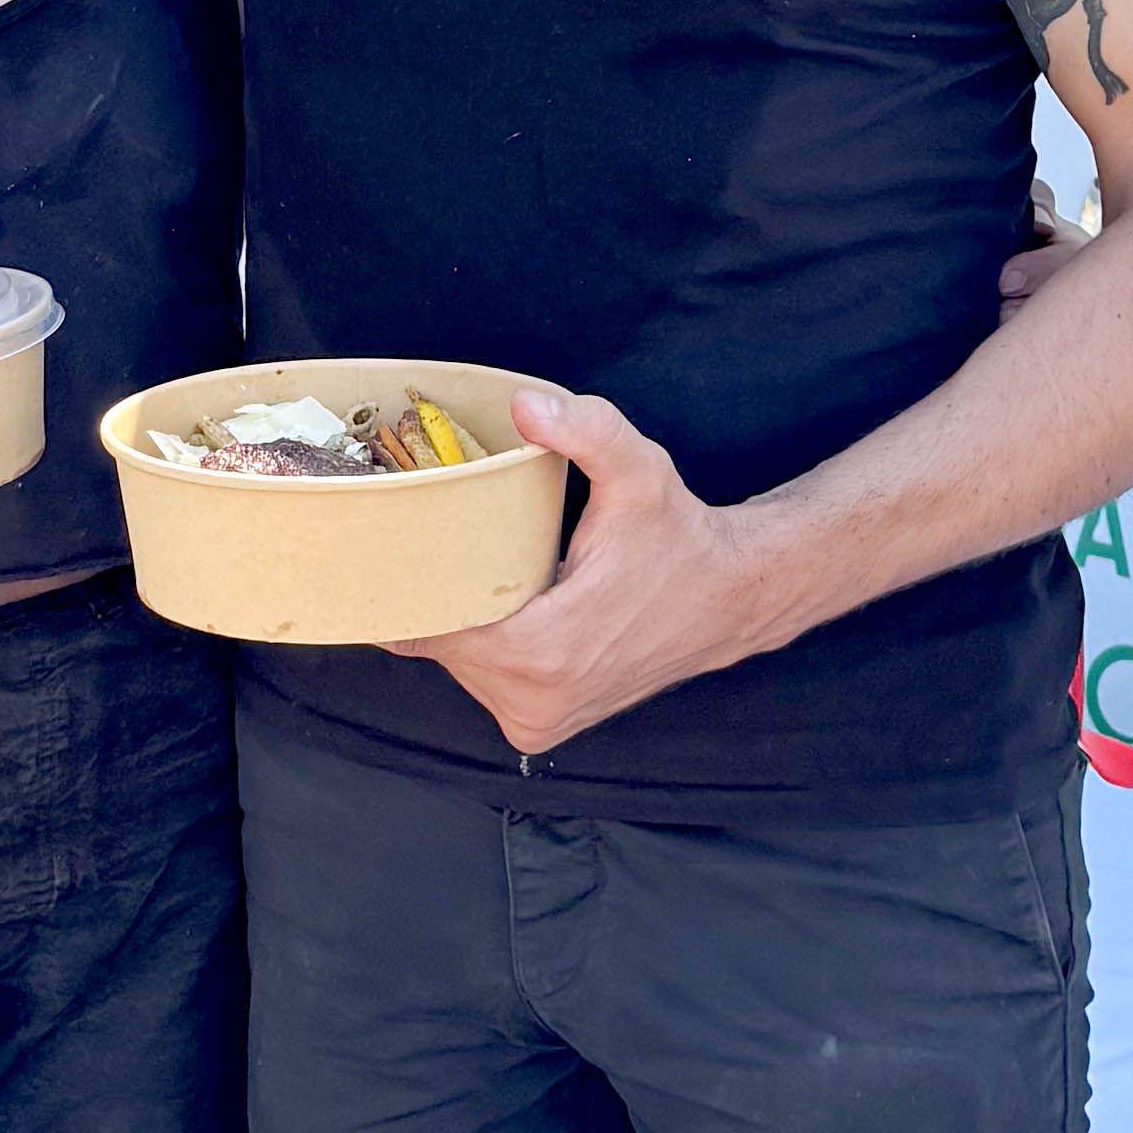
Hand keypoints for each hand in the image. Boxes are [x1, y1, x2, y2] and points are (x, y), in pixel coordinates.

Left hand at [392, 384, 773, 760]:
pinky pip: (481, 682)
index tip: (404, 547)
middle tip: (436, 546)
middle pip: (439, 647)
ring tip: (471, 575)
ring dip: (457, 624)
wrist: (728, 599)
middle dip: (434, 597)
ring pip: (457, 668)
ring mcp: (540, 720)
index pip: (433, 629)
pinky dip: (480, 648)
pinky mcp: (543, 726)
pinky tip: (493, 608)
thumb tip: (525, 405)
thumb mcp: (640, 472)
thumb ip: (587, 431)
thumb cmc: (679, 537)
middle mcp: (538, 699)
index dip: (411, 587)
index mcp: (545, 651)